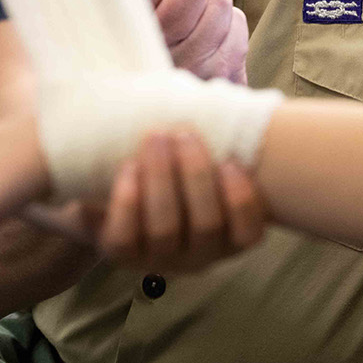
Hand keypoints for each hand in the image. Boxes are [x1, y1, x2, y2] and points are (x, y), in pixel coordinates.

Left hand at [96, 129, 264, 271]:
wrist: (113, 191)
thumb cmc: (172, 166)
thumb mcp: (196, 160)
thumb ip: (217, 143)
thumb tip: (227, 103)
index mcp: (227, 237)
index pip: (249, 234)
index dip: (243, 202)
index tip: (232, 161)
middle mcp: (199, 256)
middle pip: (206, 225)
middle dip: (196, 175)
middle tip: (185, 133)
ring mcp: (160, 259)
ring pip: (164, 229)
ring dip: (161, 178)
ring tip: (156, 138)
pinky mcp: (122, 256)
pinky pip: (125, 237)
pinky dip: (128, 201)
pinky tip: (129, 166)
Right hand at [133, 0, 247, 83]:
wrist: (162, 89)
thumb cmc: (149, 15)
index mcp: (123, 24)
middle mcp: (153, 52)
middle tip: (177, 7)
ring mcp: (188, 69)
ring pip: (219, 2)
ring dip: (210, 8)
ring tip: (193, 26)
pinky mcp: (219, 79)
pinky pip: (237, 23)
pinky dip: (228, 26)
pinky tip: (209, 43)